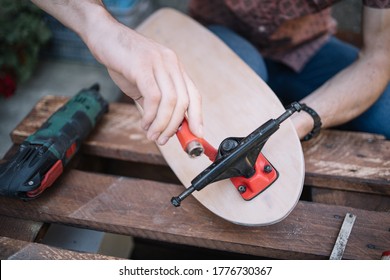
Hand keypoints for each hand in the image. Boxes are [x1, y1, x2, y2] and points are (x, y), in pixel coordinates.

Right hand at [87, 15, 202, 144]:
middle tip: (164, 140)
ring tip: (153, 135)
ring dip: (162, 124)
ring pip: (170, 101)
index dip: (198, 117)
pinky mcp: (142, 65)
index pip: (194, 95)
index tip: (197, 135)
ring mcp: (158, 63)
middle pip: (184, 101)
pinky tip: (144, 122)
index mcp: (176, 67)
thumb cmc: (124, 61)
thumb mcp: (145, 83)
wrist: (104, 36)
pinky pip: (153, 96)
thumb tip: (166, 126)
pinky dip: (150, 115)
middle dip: (175, 126)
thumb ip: (156, 102)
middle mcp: (171, 63)